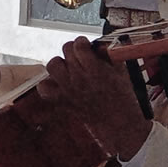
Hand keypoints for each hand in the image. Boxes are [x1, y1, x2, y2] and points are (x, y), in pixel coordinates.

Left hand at [35, 37, 152, 159]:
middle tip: (78, 57)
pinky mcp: (61, 101)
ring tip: (68, 68)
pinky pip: (44, 88)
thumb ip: (110, 56)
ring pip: (53, 65)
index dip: (81, 42)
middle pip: (66, 51)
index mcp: (95, 69)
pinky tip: (58, 84)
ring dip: (60, 63)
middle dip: (73, 50)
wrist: (118, 124)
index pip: (79, 45)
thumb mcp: (122, 72)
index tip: (84, 45)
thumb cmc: (123, 99)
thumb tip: (100, 45)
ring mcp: (68, 89)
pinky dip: (48, 84)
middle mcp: (79, 78)